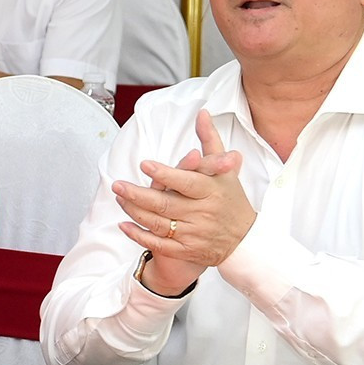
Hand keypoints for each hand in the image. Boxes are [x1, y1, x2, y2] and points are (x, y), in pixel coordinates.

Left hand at [113, 110, 252, 291]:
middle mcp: (202, 213)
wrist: (245, 240)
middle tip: (117, 184)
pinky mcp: (187, 251)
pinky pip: (159, 245)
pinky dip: (140, 236)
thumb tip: (202, 113)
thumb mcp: (225, 171)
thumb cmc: (231, 200)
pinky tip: (124, 225)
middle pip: (165, 204)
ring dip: (134, 211)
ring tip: (120, 197)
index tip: (145, 164)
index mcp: (212, 192)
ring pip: (158, 223)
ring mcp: (194, 234)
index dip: (166, 174)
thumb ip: (210, 141)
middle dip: (138, 194)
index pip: (187, 182)